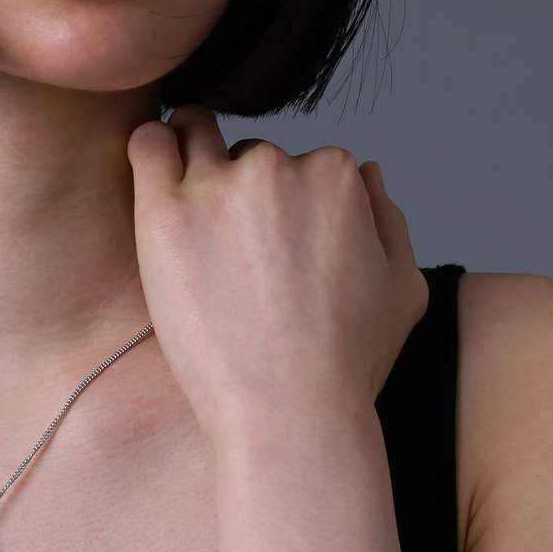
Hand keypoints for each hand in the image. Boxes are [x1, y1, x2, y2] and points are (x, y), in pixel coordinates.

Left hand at [125, 105, 429, 441]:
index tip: (278, 250)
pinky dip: (151, 149)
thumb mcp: (405, 289)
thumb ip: (391, 218)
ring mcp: (217, 187)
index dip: (293, 206)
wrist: (286, 412)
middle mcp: (277, 166)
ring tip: (189, 210)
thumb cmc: (348, 364)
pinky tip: (154, 172)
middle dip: (243, 190)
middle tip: (232, 250)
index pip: (306, 163)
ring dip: (194, 160)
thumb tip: (368, 173)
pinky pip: (147, 147)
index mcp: (337, 175)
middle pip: (251, 155)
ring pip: (196, 138)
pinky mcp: (164, 213)